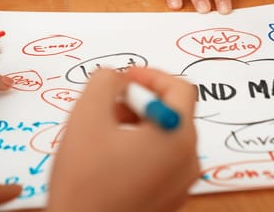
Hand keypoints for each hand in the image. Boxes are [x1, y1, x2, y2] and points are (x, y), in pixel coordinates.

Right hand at [48, 67, 198, 211]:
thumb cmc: (84, 183)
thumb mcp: (87, 116)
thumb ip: (105, 81)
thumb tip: (118, 77)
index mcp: (178, 137)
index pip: (181, 88)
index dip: (151, 75)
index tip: (126, 79)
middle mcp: (188, 160)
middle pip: (174, 112)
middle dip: (141, 102)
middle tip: (109, 106)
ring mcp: (181, 183)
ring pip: (167, 137)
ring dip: (140, 124)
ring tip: (107, 133)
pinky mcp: (170, 198)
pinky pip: (163, 161)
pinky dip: (143, 148)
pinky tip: (112, 157)